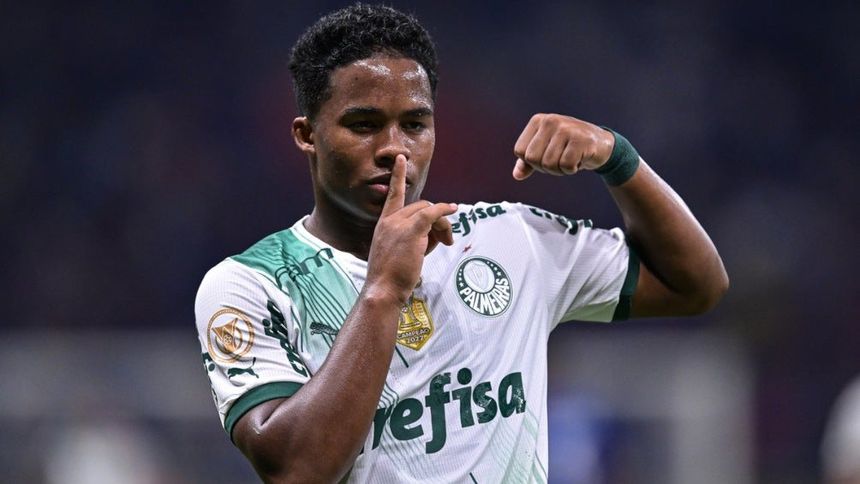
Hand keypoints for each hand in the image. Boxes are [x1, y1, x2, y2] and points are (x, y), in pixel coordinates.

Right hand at [365, 155, 456, 303]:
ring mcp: (399, 224)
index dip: (398, 176)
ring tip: (444, 244)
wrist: (382, 289)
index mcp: (383, 224)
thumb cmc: (389, 278)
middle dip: (436, 221)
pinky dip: (444, 210)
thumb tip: (432, 235)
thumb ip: (411, 239)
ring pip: (429, 212)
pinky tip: (454, 209)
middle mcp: (390, 220)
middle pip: (421, 206)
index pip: (392, 195)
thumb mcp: (396, 253)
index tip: (401, 159)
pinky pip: (432, 213)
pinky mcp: (411, 230)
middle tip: (443, 241)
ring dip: (442, 226)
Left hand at [512, 114, 615, 179]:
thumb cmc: (569, 147)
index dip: (532, 162)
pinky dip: (572, 169)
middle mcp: (550, 121)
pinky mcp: (580, 140)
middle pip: (532, 159)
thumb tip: (517, 175)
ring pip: (548, 164)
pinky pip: (566, 165)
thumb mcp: (545, 150)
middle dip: (545, 167)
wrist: (601, 144)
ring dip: (560, 169)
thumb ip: (528, 162)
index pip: (520, 151)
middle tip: (560, 159)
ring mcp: (566, 129)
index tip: (547, 156)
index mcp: (538, 121)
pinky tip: (579, 159)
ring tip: (570, 158)